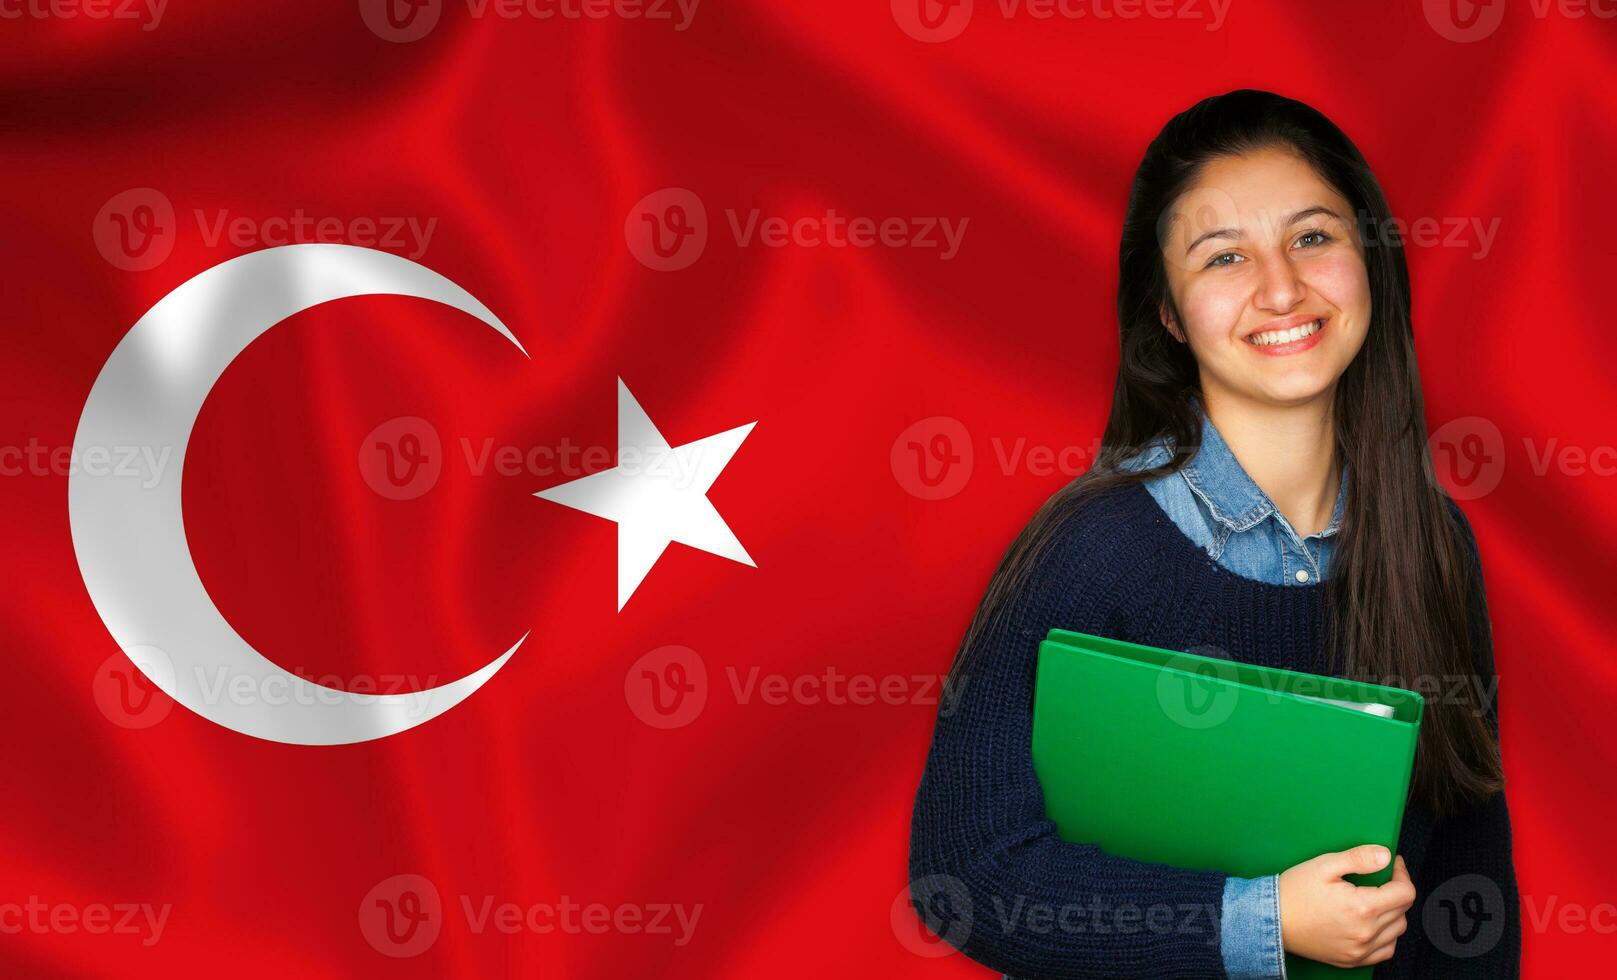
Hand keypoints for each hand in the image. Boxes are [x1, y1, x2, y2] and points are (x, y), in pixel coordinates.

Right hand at [1278, 845, 1413, 968]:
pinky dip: (1387, 936)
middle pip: (1403, 910)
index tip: (1393, 865)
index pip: (1405, 892)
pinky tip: (1373, 923)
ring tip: (1376, 899)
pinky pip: (1386, 951)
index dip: (1402, 874)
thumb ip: (1358, 858)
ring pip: (1397, 931)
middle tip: (1381, 878)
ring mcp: (1360, 950)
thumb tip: (1385, 856)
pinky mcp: (1353, 960)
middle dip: (1397, 890)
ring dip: (1394, 913)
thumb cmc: (1294, 892)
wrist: (1271, 920)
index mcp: (1362, 907)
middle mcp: (1366, 932)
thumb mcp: (1324, 865)